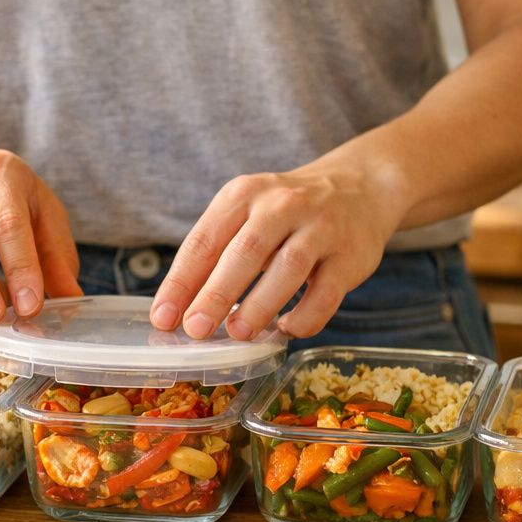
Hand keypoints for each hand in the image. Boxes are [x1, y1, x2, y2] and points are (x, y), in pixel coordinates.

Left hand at [149, 163, 407, 339]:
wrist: (359, 188)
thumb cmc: (284, 213)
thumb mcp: (245, 215)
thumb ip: (215, 255)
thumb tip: (178, 309)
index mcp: (243, 194)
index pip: (204, 241)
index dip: (181, 282)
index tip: (163, 318)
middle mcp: (281, 205)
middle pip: (244, 252)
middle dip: (215, 294)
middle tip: (195, 329)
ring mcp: (320, 228)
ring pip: (288, 267)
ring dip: (260, 304)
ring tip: (238, 333)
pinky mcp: (351, 254)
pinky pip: (327, 291)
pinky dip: (305, 316)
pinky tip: (286, 329)